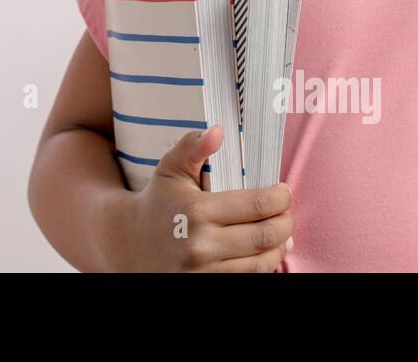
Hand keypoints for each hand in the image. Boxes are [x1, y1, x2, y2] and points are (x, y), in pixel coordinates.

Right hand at [109, 125, 292, 271]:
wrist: (130, 243)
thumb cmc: (158, 201)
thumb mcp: (170, 169)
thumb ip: (192, 147)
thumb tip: (217, 132)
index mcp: (196, 211)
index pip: (257, 204)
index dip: (280, 197)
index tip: (284, 191)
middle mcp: (201, 245)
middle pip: (265, 235)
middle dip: (286, 222)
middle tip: (287, 212)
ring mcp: (204, 272)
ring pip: (262, 262)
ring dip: (280, 246)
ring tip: (282, 233)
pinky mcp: (206, 286)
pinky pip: (249, 279)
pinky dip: (265, 265)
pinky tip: (267, 252)